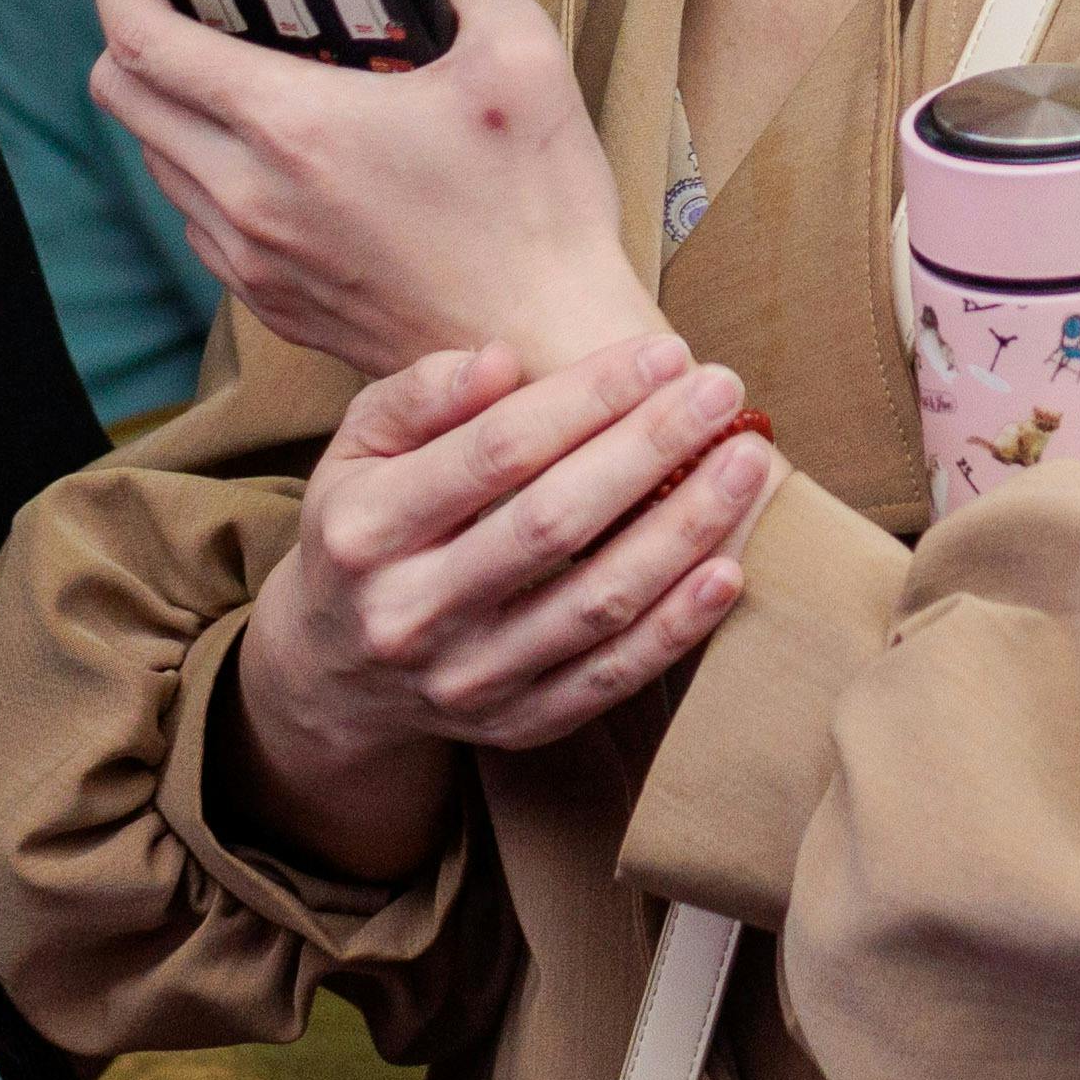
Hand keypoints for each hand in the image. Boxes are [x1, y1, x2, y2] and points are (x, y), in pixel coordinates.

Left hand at [93, 0, 650, 384]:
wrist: (542, 355)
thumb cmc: (535, 213)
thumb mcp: (524, 60)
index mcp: (296, 126)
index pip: (143, 42)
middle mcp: (250, 195)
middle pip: (121, 97)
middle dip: (135, 36)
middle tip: (189, 9)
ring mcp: (252, 257)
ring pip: (156, 159)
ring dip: (174, 109)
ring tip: (240, 80)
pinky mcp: (267, 301)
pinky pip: (197, 222)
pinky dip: (209, 176)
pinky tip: (276, 160)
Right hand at [225, 340, 778, 868]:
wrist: (335, 672)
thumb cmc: (366, 529)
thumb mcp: (359, 449)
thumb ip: (421, 396)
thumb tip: (502, 359)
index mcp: (366, 530)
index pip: (495, 453)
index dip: (587, 399)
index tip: (662, 353)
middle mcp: (410, 613)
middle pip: (553, 524)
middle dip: (648, 449)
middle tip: (721, 390)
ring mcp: (466, 680)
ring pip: (595, 604)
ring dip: (683, 530)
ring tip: (744, 463)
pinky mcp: (516, 725)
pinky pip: (610, 677)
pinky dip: (676, 628)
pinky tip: (728, 568)